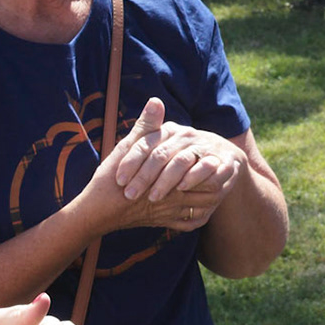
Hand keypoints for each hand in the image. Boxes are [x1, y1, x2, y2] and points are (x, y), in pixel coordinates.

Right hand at [73, 99, 233, 236]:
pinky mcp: (164, 223)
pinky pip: (191, 223)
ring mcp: (170, 213)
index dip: (217, 166)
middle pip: (210, 193)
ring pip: (202, 208)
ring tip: (219, 187)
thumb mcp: (127, 149)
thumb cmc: (110, 179)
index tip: (223, 159)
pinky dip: (200, 215)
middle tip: (228, 172)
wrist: (96, 212)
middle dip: (220, 183)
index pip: (205, 173)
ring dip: (212, 199)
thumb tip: (156, 101)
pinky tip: (203, 207)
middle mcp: (174, 198)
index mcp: (169, 178)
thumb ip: (146, 127)